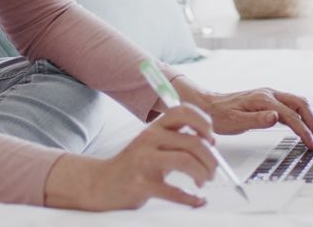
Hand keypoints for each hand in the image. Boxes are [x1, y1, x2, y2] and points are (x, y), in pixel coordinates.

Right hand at [44, 103, 216, 209]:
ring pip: (186, 161)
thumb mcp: (152, 144)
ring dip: (203, 173)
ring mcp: (144, 162)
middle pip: (192, 141)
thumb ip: (177, 140)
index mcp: (153, 128)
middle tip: (213, 170)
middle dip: (210, 158)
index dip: (203, 122)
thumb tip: (210, 142)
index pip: (182, 111)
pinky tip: (196, 200)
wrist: (100, 183)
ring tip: (204, 182)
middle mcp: (149, 140)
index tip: (211, 138)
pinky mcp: (142, 185)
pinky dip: (191, 198)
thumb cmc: (132, 164)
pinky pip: (174, 191)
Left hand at [173, 77, 312, 148]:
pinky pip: (291, 106)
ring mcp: (270, 95)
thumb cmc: (218, 114)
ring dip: (311, 118)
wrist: (207, 105)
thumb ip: (256, 120)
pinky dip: (302, 117)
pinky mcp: (268, 100)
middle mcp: (269, 94)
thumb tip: (276, 117)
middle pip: (302, 104)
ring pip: (299, 103)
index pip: (292, 115)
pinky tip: (303, 128)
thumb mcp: (234, 121)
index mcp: (263, 99)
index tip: (311, 143)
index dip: (304, 130)